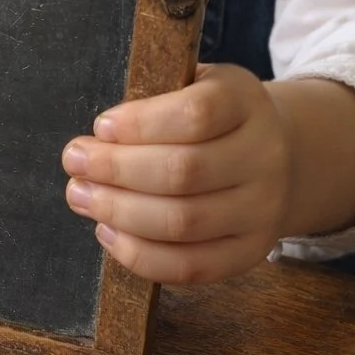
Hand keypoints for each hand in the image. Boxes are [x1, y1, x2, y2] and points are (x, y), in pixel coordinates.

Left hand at [61, 64, 291, 283]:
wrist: (279, 159)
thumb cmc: (214, 121)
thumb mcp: (194, 87)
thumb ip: (154, 103)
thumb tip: (99, 140)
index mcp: (245, 103)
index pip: (196, 113)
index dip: (140, 123)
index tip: (101, 126)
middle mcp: (264, 157)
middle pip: (183, 171)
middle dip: (116, 169)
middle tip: (75, 162)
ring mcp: (262, 210)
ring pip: (183, 222)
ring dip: (119, 212)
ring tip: (82, 196)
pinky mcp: (250, 252)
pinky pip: (190, 266)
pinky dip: (139, 254)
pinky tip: (108, 232)